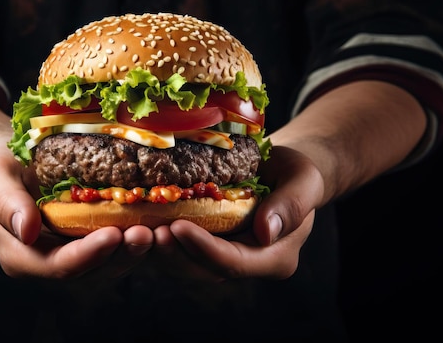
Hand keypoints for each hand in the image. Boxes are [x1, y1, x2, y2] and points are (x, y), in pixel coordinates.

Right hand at [0, 135, 153, 279]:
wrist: (13, 163)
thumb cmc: (0, 166)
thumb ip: (4, 201)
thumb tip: (25, 230)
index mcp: (20, 256)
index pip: (59, 265)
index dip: (88, 254)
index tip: (113, 234)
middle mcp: (48, 264)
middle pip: (91, 272)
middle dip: (120, 255)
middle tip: (146, 233)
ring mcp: (71, 256)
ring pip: (109, 265)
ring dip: (135, 251)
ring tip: (158, 229)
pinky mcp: (89, 244)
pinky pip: (116, 250)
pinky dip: (136, 240)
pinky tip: (157, 222)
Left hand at [150, 145, 321, 280]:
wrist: (281, 171)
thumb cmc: (295, 172)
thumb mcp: (305, 179)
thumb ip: (292, 204)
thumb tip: (266, 231)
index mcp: (274, 258)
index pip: (234, 262)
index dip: (204, 248)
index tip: (178, 227)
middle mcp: (247, 264)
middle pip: (204, 270)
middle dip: (174, 253)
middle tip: (149, 231)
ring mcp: (224, 257)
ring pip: (186, 264)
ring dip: (160, 250)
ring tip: (137, 229)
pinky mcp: (205, 245)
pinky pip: (179, 249)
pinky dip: (159, 238)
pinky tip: (139, 222)